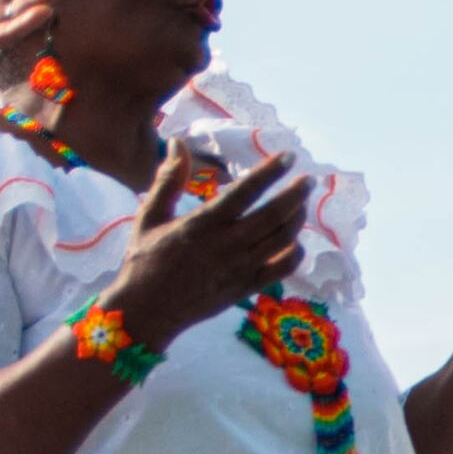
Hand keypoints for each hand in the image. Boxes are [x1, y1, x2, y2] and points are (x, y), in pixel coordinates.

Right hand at [102, 153, 310, 347]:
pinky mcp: (246, 288)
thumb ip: (168, 180)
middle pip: (274, 215)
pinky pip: (282, 269)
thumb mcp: (149, 216)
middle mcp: (226, 245)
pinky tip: (295, 240)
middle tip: (308, 180)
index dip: (270, 172)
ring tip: (302, 204)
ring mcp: (240, 269)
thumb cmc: (144, 260)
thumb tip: (177, 142)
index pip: (245, 192)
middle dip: (296, 194)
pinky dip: (295, 252)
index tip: (289, 156)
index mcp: (203, 223)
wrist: (144, 312)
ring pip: (282, 240)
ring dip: (297, 219)